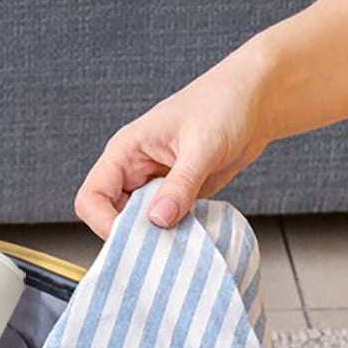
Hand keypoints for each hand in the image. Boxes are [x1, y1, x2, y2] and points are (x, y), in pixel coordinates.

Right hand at [74, 52, 272, 238]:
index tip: (135, 239)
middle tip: (163, 245)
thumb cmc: (223, 103)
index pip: (92, 197)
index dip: (105, 223)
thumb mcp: (203, 145)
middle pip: (110, 217)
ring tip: (181, 239)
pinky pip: (164, 224)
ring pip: (138, 225)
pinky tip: (193, 232)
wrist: (255, 102)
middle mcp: (134, 170)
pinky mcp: (175, 196)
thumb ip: (181, 184)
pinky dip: (175, 234)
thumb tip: (159, 220)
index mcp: (126, 150)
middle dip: (133, 235)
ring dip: (156, 237)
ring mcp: (154, 185)